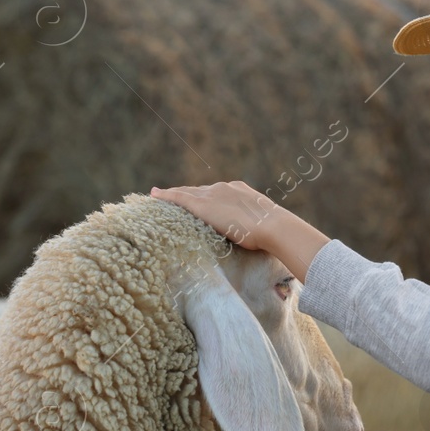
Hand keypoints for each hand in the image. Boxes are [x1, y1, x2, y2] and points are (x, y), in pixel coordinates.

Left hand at [151, 181, 331, 280]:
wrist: (274, 227)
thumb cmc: (275, 233)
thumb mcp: (264, 227)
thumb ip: (256, 228)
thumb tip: (263, 242)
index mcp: (240, 190)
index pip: (215, 192)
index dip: (203, 195)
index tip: (195, 197)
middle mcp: (224, 188)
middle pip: (198, 190)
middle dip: (185, 193)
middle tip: (170, 196)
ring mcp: (213, 194)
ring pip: (187, 192)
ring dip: (173, 195)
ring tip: (158, 196)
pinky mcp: (204, 205)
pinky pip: (179, 197)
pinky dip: (166, 196)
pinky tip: (154, 195)